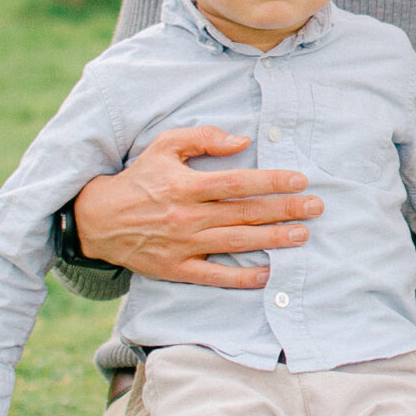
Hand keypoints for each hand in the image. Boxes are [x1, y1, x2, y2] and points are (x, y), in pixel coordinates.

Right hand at [72, 125, 321, 289]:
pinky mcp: (177, 268)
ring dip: (273, 240)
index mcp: (186, 185)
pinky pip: (215, 276)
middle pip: (245, 213)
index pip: (237, 183)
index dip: (271, 181)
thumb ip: (202, 138)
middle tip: (316, 207)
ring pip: (236, 243)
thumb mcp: (164, 146)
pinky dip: (242, 277)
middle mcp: (188, 216)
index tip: (299, 180)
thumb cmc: (139, 179)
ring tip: (302, 235)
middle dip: (284, 210)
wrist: (99, 219)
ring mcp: (183, 245)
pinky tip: (269, 274)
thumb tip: (241, 141)